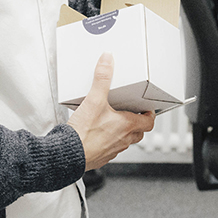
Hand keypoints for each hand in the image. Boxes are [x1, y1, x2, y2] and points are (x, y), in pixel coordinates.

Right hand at [66, 53, 154, 169]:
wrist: (67, 156)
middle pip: (139, 133)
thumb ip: (102, 78)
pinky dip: (110, 142)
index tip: (147, 109)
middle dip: (138, 124)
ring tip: (115, 123)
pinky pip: (111, 149)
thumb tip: (107, 60)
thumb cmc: (83, 133)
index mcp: (126, 126)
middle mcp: (122, 140)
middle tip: (134, 115)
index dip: (150, 115)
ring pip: (125, 142)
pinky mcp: (101, 157)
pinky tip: (99, 135)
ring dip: (124, 133)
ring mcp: (112, 151)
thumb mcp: (94, 100)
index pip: (148, 122)